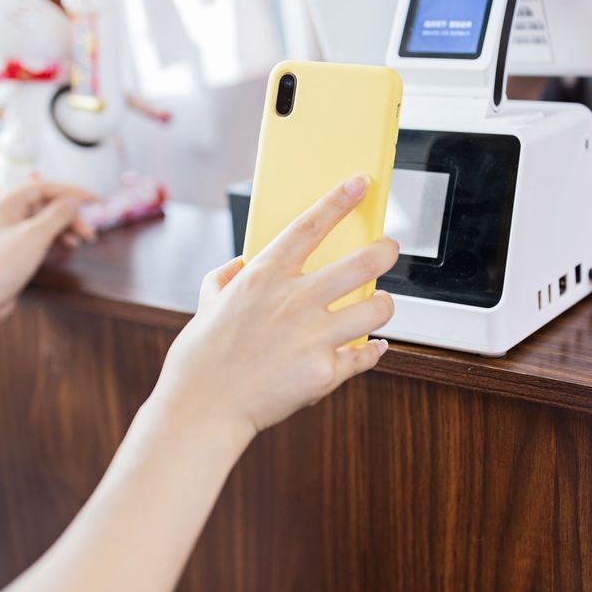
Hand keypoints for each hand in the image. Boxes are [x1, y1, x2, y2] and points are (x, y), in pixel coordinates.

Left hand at [0, 180, 96, 319]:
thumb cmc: (3, 265)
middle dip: (71, 215)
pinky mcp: (13, 248)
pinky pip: (40, 235)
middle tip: (90, 231)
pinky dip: (57, 238)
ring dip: (67, 227)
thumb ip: (58, 214)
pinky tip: (69, 246)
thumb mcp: (36, 236)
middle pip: (46, 204)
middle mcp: (5, 213)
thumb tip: (74, 202)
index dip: (71, 192)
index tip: (95, 200)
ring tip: (84, 240)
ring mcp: (9, 231)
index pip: (43, 187)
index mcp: (5, 203)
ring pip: (45, 221)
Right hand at [153, 174, 399, 443]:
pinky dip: (373, 351)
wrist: (202, 408)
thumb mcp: (208, 303)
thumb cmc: (202, 357)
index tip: (359, 183)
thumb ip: (225, 277)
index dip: (339, 201)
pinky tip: (374, 346)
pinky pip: (365, 355)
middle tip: (389, 249)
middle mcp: (294, 301)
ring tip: (380, 305)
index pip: (310, 225)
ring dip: (384, 305)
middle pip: (362, 264)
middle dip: (385, 251)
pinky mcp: (324, 374)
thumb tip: (240, 265)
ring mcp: (312, 337)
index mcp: (264, 277)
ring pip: (378, 310)